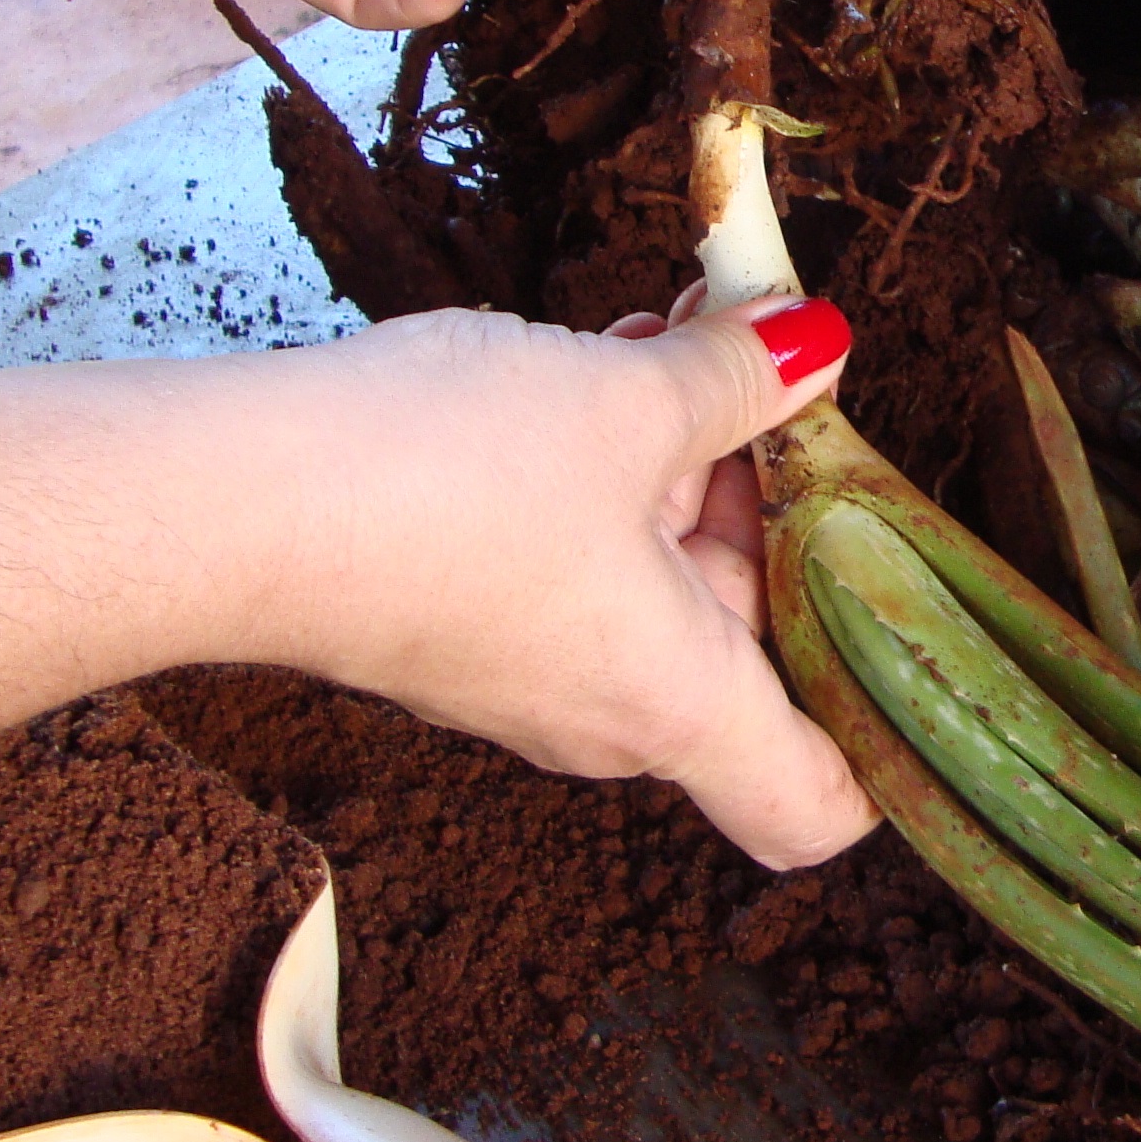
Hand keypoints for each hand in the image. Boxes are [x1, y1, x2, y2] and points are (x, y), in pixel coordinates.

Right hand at [266, 288, 873, 865]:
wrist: (229, 504)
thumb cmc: (440, 482)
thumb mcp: (626, 404)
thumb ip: (737, 377)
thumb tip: (819, 345)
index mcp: (680, 705)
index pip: (820, 805)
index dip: (883, 741)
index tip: (912, 612)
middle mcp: (610, 717)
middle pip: (750, 645)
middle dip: (775, 509)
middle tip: (780, 382)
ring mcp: (527, 674)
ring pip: (659, 581)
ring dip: (685, 464)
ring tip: (682, 336)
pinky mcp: (458, 620)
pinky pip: (578, 558)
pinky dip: (606, 470)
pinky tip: (600, 360)